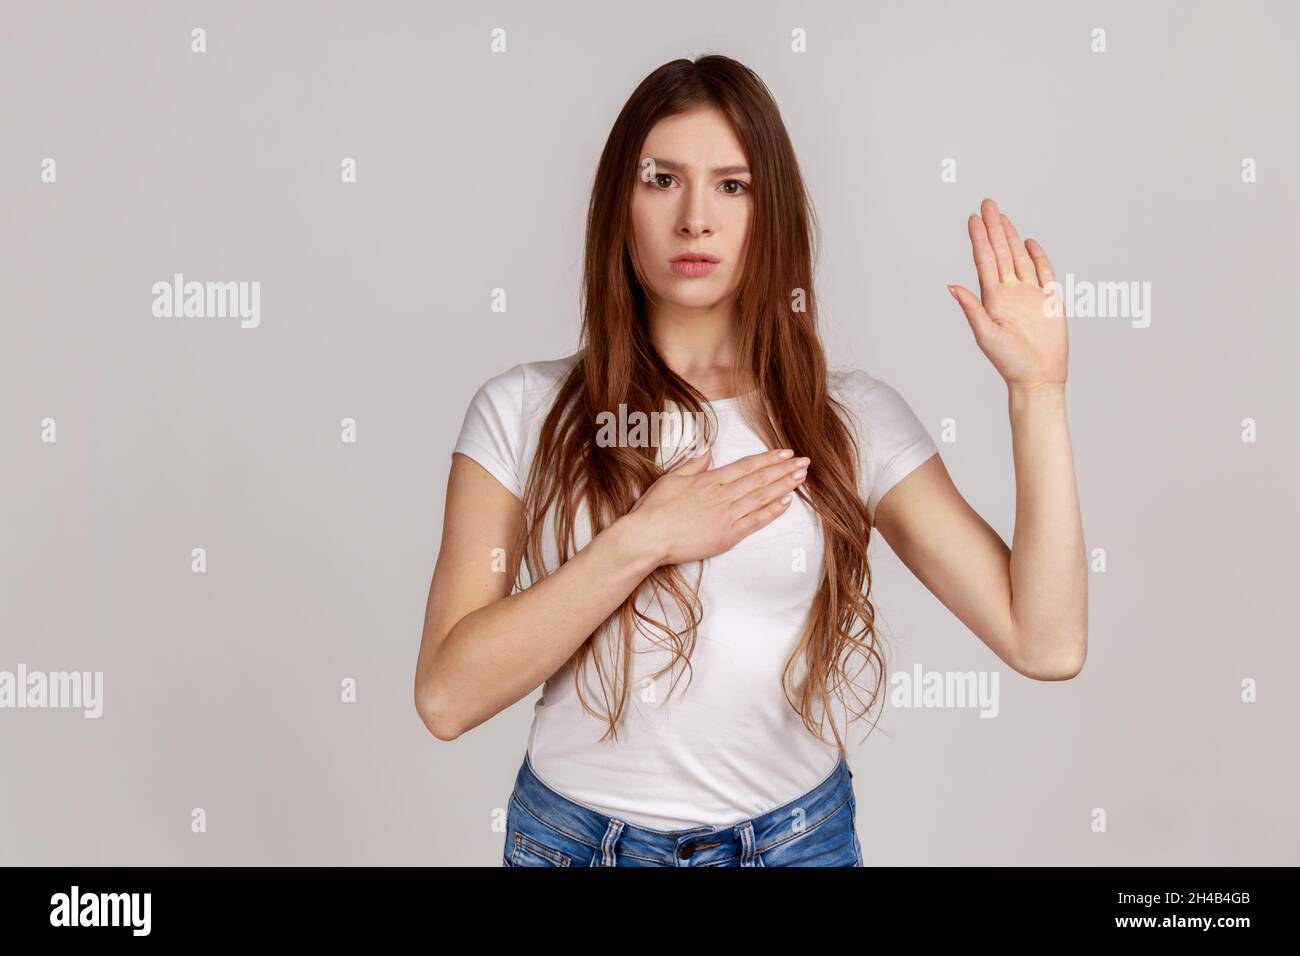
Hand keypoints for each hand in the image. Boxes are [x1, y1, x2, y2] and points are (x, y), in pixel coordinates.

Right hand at [623, 446, 809, 566]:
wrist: (647, 537)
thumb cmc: (654, 509)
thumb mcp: (671, 478)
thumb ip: (693, 464)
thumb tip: (707, 448)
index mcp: (709, 480)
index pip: (746, 466)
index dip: (768, 459)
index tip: (785, 453)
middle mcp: (721, 495)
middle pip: (759, 479)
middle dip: (784, 469)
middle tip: (805, 462)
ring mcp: (726, 515)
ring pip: (761, 497)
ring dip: (783, 486)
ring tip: (801, 478)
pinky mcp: (726, 536)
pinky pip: (755, 521)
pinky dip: (771, 511)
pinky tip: (786, 502)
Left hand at [948, 198, 1067, 391]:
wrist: (1038, 376)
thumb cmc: (1010, 362)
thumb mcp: (986, 335)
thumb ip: (971, 309)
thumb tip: (952, 286)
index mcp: (993, 298)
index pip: (985, 261)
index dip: (978, 239)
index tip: (972, 218)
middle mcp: (1009, 292)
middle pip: (1001, 252)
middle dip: (993, 228)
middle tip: (986, 204)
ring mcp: (1029, 294)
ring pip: (1019, 257)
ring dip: (1010, 237)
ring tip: (1001, 217)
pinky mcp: (1048, 299)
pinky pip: (1042, 271)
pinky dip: (1036, 255)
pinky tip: (1028, 241)